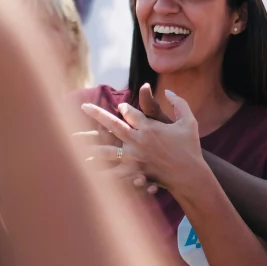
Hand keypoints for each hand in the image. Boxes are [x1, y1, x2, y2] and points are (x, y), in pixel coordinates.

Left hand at [80, 90, 203, 190]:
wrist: (190, 174)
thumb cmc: (190, 147)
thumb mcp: (189, 121)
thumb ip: (179, 103)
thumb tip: (168, 90)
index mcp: (150, 127)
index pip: (131, 113)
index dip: (125, 110)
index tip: (120, 108)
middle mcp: (139, 141)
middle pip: (113, 125)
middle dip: (98, 115)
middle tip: (84, 108)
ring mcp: (134, 158)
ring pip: (107, 151)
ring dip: (92, 146)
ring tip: (75, 143)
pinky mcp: (134, 173)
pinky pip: (113, 172)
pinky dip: (100, 172)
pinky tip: (88, 172)